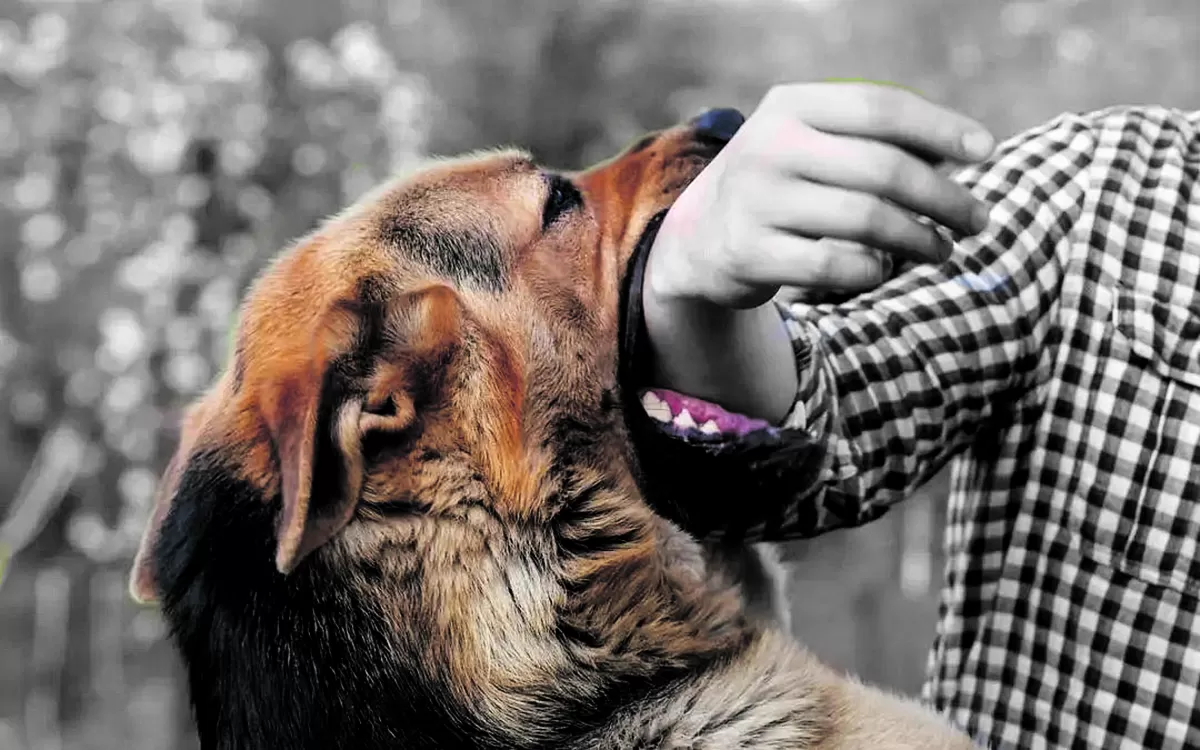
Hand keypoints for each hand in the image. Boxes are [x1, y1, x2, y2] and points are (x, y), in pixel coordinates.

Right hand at [643, 82, 995, 420]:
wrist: (698, 237)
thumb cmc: (782, 184)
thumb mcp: (812, 143)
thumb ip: (874, 141)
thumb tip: (965, 154)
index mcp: (791, 105)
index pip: (880, 108)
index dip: (941, 129)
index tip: (987, 152)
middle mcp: (769, 146)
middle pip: (883, 169)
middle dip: (944, 198)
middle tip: (977, 220)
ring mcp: (756, 201)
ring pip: (867, 221)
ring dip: (920, 239)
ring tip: (942, 249)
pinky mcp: (750, 253)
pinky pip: (837, 266)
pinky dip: (873, 271)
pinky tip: (884, 270)